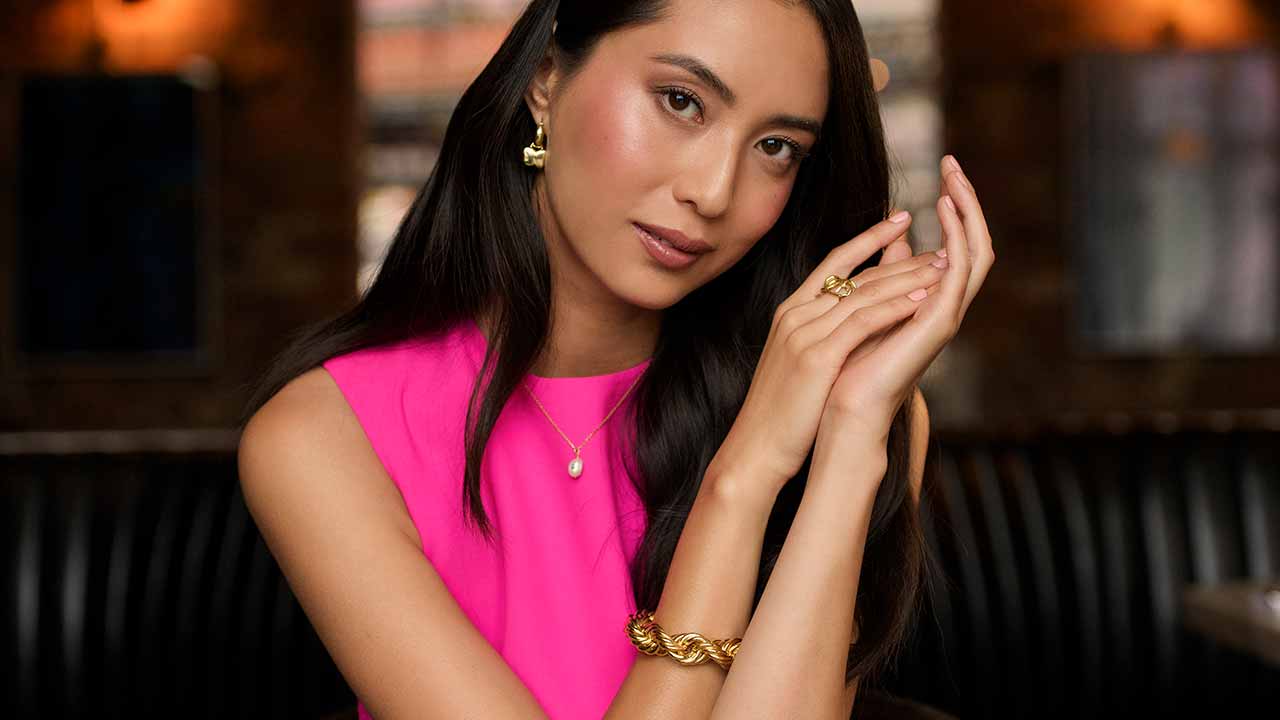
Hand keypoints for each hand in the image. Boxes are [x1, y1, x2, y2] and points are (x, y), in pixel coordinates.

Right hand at [707, 210, 949, 499]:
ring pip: (863, 293)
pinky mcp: (817, 357)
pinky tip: (922, 299)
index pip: (835, 263)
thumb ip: (818, 333)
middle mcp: (796, 314)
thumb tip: (848, 323)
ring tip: (942, 267)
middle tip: (938, 246)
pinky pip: (862, 323)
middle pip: (856, 275)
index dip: (869, 239)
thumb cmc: (779, 413)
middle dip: (900, 258)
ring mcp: (804, 333)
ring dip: (906, 278)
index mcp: (791, 312)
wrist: (754, 447)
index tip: (899, 221)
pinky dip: (894, 308)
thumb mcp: (795, 361)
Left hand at [818, 155, 994, 448]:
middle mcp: (944, 307)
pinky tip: (943, 209)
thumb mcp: (867, 306)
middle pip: (972, 244)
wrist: (844, 410)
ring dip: (968, 211)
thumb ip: (886, 274)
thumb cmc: (848, 366)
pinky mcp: (939, 323)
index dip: (953, 209)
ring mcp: (946, 315)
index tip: (943, 172)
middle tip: (954, 163)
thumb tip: (894, 240)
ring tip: (954, 176)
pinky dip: (956, 237)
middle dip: (966, 202)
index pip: (955, 246)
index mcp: (929, 303)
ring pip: (975, 252)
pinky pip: (959, 270)